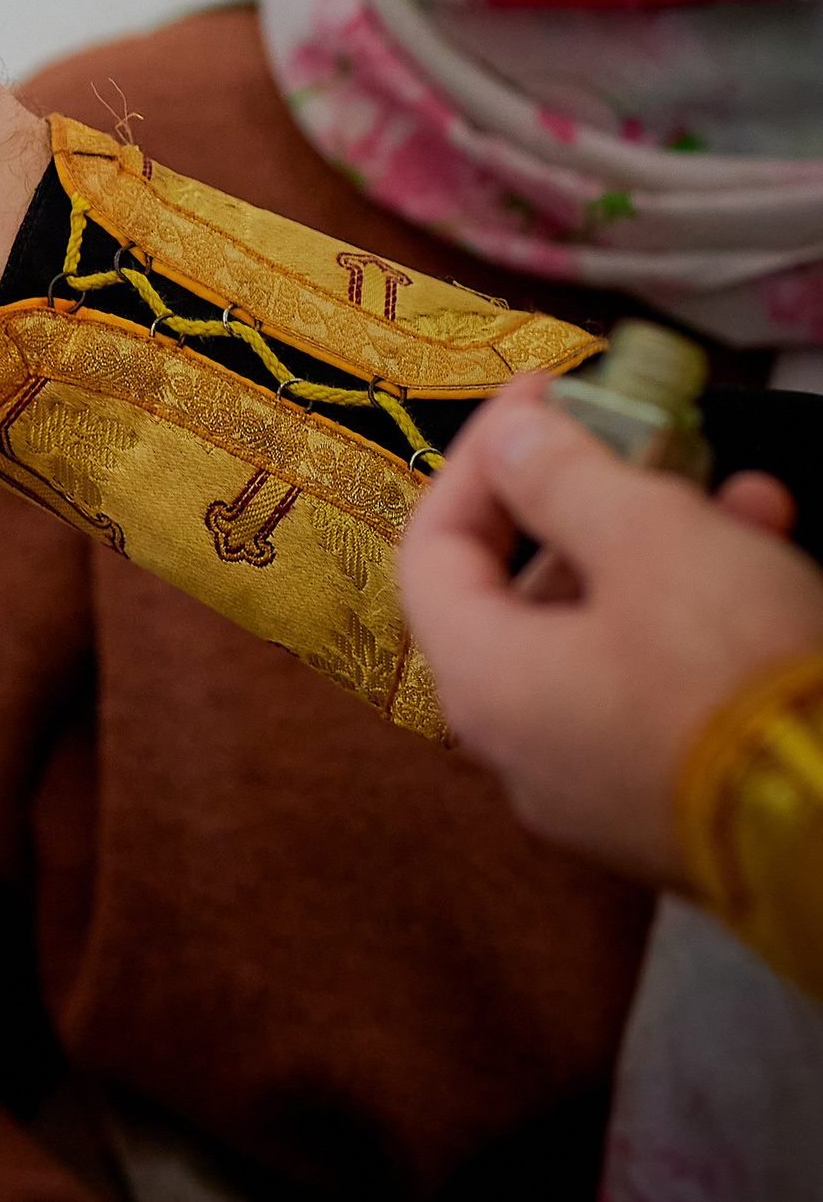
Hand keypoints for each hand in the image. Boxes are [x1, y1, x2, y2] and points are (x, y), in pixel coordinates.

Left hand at [398, 378, 822, 885]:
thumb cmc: (732, 674)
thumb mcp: (648, 536)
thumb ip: (561, 476)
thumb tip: (510, 441)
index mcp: (483, 683)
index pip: (433, 547)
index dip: (483, 456)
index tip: (544, 393)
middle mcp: (521, 748)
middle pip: (526, 592)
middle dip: (596, 502)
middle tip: (649, 442)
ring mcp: (597, 787)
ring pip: (610, 635)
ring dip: (668, 551)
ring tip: (744, 495)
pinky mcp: (675, 807)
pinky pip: (663, 691)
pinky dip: (703, 622)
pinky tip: (768, 558)